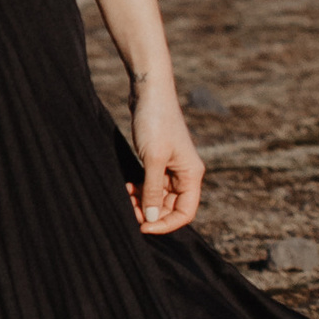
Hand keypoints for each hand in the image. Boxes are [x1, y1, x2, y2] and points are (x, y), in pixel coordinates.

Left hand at [130, 80, 203, 233]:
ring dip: (143, 201)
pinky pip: (152, 183)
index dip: (166, 224)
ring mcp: (172, 166)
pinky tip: (128, 187)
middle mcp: (185, 173)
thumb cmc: (155, 122)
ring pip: (159, 196)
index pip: (185, 212)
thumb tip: (151, 218)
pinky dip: (140, 189)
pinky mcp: (158, 159)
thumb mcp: (153, 160)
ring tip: (126, 197)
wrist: (148, 92)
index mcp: (191, 175)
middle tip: (129, 211)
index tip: (143, 226)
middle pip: (171, 206)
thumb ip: (153, 190)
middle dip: (151, 212)